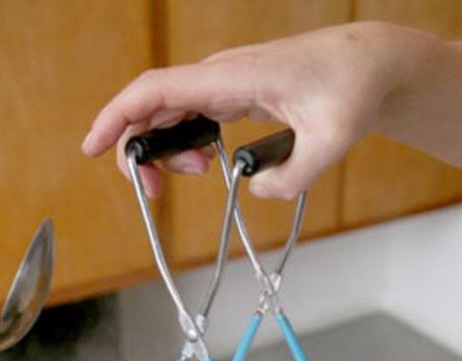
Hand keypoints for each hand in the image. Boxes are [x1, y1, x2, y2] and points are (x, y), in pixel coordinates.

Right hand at [82, 22, 402, 198]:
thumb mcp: (331, 141)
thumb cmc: (351, 90)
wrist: (368, 67)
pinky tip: (204, 162)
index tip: (93, 146)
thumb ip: (292, 175)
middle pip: (153, 106)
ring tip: (195, 174)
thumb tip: (257, 189)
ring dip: (166, 150)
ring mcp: (225, 84)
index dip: (118, 117)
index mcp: (234, 79)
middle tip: (155, 192)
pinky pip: (191, 116)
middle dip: (139, 149)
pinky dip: (184, 143)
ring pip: (170, 113)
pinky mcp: (234, 95)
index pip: (156, 90)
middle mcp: (221, 77)